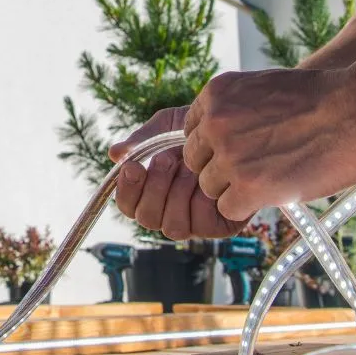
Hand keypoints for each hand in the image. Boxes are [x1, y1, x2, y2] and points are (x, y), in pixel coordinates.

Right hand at [109, 107, 249, 239]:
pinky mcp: (219, 226)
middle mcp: (171, 210)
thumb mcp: (168, 126)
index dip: (126, 191)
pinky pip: (200, 224)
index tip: (132, 166)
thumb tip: (114, 154)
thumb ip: (142, 140)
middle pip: (147, 219)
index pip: (129, 205)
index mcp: (154, 191)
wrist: (241, 128)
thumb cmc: (203, 128)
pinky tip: (207, 178)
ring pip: (172, 228)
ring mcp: (195, 220)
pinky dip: (200, 201)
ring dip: (177, 194)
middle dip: (154, 188)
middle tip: (166, 159)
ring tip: (189, 166)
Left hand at [183, 68, 355, 220]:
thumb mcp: (263, 89)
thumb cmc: (322, 98)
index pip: (192, 132)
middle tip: (258, 166)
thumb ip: (234, 111)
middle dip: (222, 168)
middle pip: (196, 162)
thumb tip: (216, 140)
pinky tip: (275, 190)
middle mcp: (215, 123)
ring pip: (211, 188)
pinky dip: (249, 205)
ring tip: (273, 175)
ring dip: (237, 188)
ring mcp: (229, 156)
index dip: (216, 145)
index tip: (241, 148)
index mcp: (216, 94)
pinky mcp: (247, 186)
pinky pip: (228, 208)